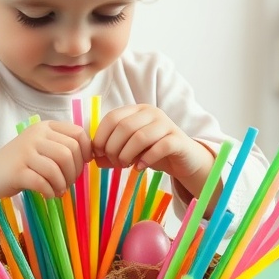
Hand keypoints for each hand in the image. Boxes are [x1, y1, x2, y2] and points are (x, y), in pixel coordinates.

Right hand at [0, 121, 92, 199]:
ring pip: (57, 167)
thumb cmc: (23, 162)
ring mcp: (25, 152)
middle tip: (68, 182)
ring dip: (63, 184)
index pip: (78, 133)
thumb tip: (93, 154)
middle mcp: (35, 136)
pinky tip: (49, 194)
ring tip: (59, 190)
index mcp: (45, 127)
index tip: (81, 165)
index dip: (86, 152)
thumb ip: (64, 145)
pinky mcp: (17, 171)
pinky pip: (43, 182)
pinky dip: (51, 192)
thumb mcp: (43, 146)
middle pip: (69, 152)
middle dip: (75, 172)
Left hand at [92, 105, 214, 196]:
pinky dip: (145, 160)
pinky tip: (139, 168)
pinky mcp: (177, 140)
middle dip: (113, 148)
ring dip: (127, 155)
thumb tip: (94, 159)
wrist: (184, 160)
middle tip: (114, 163)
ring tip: (125, 166)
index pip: (112, 117)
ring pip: (140, 137)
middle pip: (124, 127)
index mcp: (136, 110)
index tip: (98, 154)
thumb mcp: (129, 151)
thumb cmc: (153, 152)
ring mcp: (166, 124)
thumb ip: (111, 153)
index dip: (101, 136)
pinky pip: (159, 147)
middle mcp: (151, 112)